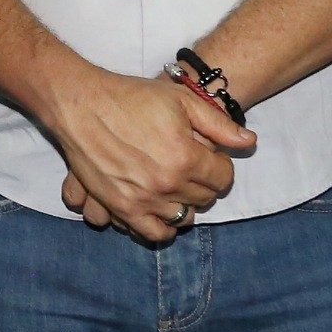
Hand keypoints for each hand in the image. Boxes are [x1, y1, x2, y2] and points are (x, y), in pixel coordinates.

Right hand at [45, 66, 255, 244]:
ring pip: (183, 218)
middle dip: (205, 183)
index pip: (223, 178)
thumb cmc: (131, 97)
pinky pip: (152, 233)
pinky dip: (163, 228)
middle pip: (205, 198)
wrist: (82, 105)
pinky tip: (162, 211)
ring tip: (177, 187)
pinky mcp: (121, 208)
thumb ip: (218, 124)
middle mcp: (167, 184)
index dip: (221, 165)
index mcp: (185, 156)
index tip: (210, 156)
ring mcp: (143, 199)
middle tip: (192, 167)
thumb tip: (250, 142)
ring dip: (186, 204)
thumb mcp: (181, 100)